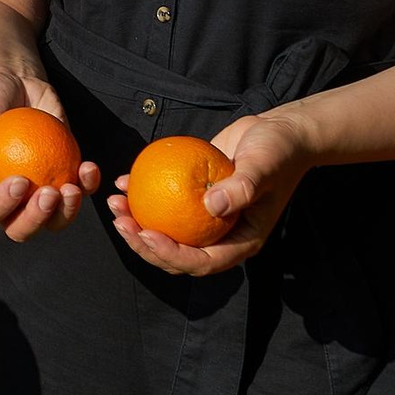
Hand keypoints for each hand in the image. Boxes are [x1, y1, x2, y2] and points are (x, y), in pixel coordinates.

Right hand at [0, 68, 100, 241]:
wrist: (14, 81)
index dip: (3, 207)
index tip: (20, 181)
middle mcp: (10, 198)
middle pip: (21, 228)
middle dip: (37, 219)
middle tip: (50, 192)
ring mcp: (38, 190)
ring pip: (54, 220)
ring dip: (67, 212)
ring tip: (73, 187)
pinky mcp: (64, 175)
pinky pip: (79, 190)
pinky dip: (88, 184)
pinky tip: (89, 167)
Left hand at [106, 107, 316, 276]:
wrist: (280, 132)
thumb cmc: (278, 151)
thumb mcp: (263, 167)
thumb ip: (242, 187)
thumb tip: (212, 207)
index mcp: (241, 240)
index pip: (203, 263)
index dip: (172, 255)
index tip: (146, 234)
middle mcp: (221, 234)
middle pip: (177, 254)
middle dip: (144, 244)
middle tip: (119, 220)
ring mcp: (207, 217)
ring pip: (166, 231)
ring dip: (136, 222)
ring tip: (114, 202)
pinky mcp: (195, 195)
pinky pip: (164, 202)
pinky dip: (142, 195)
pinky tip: (123, 181)